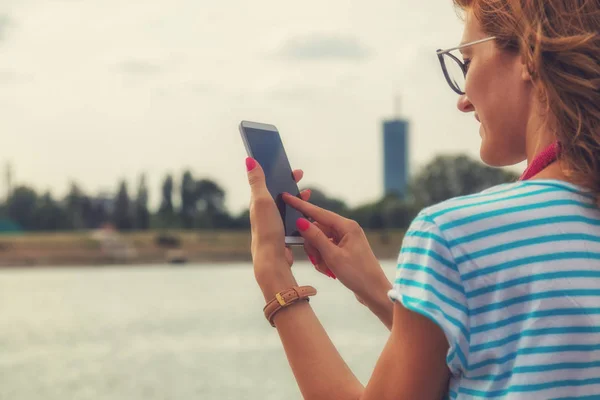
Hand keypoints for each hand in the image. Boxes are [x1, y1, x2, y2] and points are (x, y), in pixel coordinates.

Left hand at [245, 158, 310, 297]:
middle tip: (300, 175)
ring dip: (296, 197)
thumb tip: (249, 160)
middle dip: (288, 182)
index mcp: (257, 203)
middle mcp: (264, 213)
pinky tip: (307, 214)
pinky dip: (300, 212)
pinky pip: (292, 218)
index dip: (275, 170)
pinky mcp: (282, 234)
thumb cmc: (267, 230)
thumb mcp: (262, 201)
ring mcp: (273, 223)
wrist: (273, 260)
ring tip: (307, 194)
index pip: (265, 181)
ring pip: (286, 206)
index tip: (285, 163)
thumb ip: (257, 181)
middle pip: (277, 192)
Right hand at [283, 193, 391, 311]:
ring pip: (320, 241)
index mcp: (347, 226)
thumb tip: (301, 222)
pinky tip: (329, 271)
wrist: (374, 292)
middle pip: (317, 229)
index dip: (301, 205)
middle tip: (316, 259)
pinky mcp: (344, 250)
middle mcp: (347, 230)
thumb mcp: (333, 256)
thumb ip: (316, 238)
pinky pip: (326, 249)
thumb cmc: (358, 274)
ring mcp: (346, 240)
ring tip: (326, 268)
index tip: (287, 197)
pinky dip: (323, 260)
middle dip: (313, 245)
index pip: (319, 212)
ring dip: (318, 255)